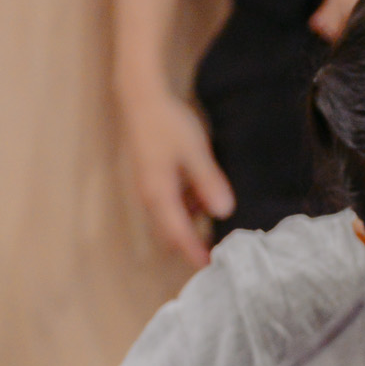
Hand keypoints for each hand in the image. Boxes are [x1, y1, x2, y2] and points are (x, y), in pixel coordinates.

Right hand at [116, 84, 233, 267]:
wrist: (141, 97)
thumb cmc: (168, 123)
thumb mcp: (195, 152)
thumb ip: (208, 182)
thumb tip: (223, 212)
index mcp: (159, 193)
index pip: (177, 234)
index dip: (194, 252)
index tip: (211, 268)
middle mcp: (151, 196)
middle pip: (171, 232)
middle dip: (193, 245)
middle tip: (221, 254)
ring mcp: (151, 187)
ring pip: (173, 219)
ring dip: (192, 228)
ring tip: (222, 233)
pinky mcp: (154, 179)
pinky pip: (173, 204)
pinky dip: (189, 211)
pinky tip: (209, 204)